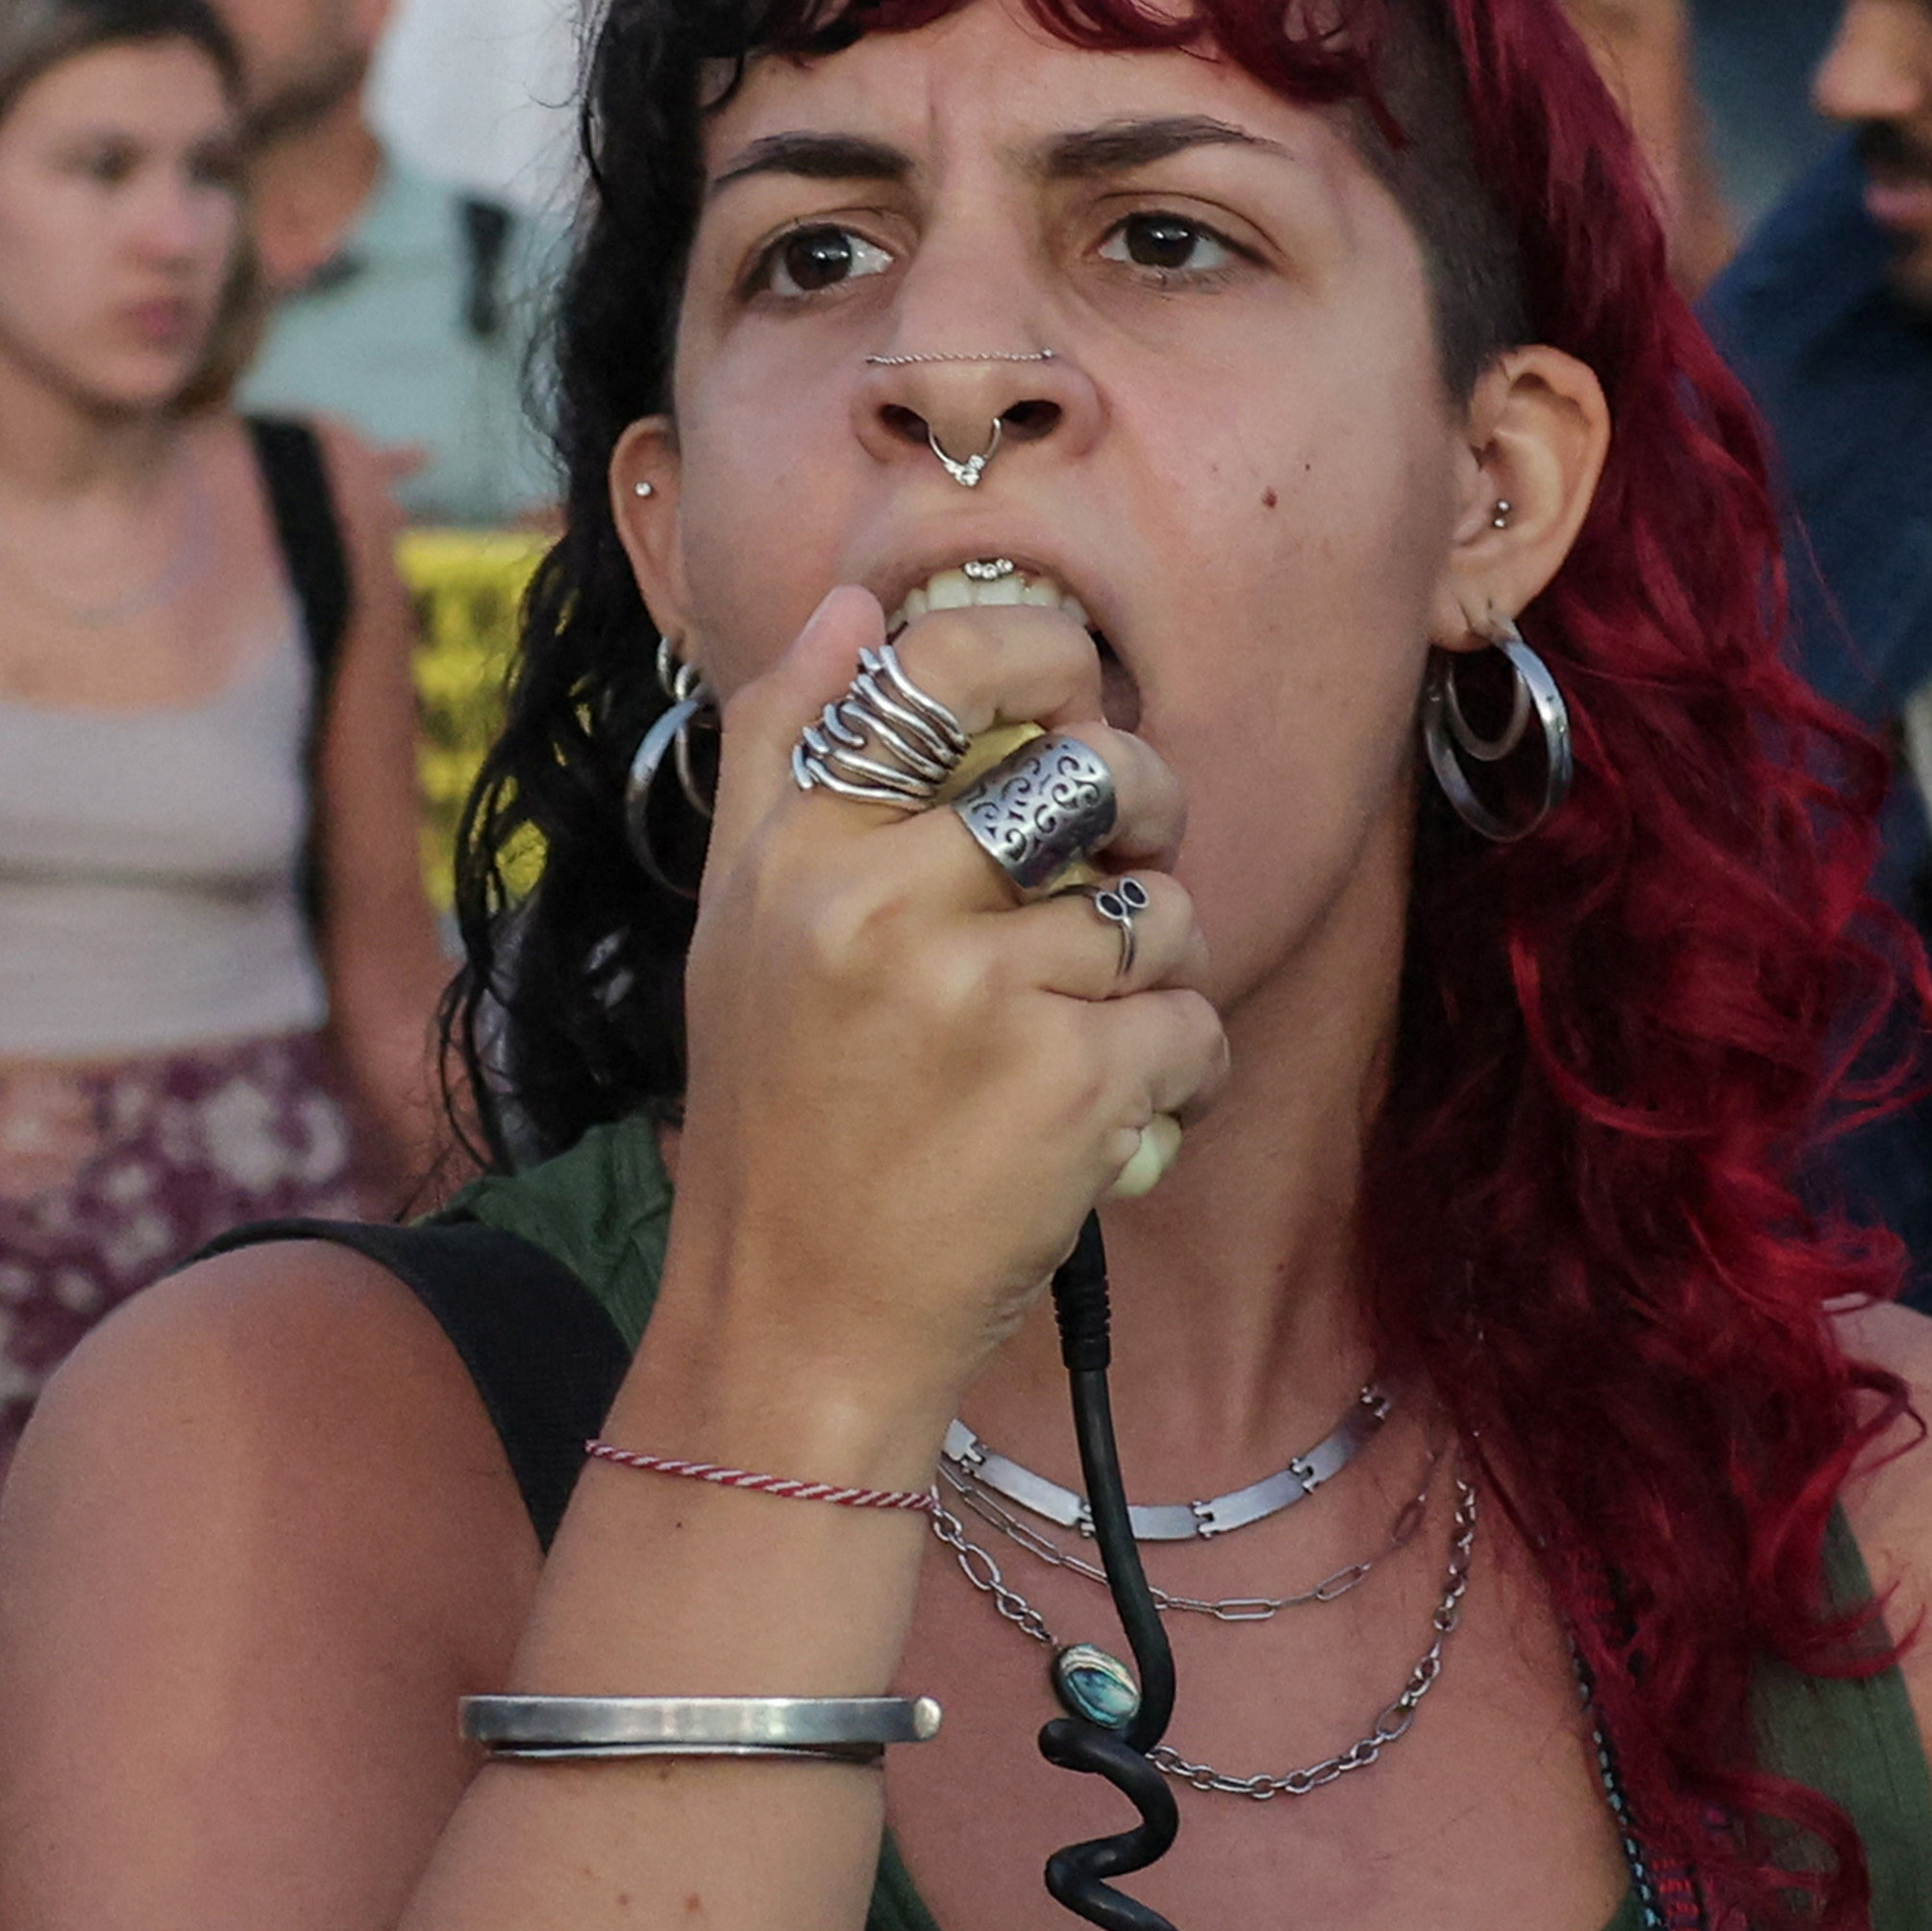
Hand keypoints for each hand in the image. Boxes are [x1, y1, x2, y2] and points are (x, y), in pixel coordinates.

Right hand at [644, 586, 1221, 1479]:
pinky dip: (1180, 1072)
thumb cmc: (775, 1121)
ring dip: (1159, 967)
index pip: (937, 665)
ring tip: (1095, 1028)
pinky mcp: (1070, 1084)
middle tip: (1128, 865)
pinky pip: (1192, 1021)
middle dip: (1146, 808)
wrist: (794, 1324)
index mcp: (797, 849)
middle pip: (1090, 770)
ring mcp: (979, 991)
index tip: (1074, 695)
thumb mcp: (739, 923)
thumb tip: (855, 606)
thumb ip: (782, 748)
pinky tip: (1120, 1114)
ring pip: (1160, 906)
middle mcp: (878, 901)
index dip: (1043, 653)